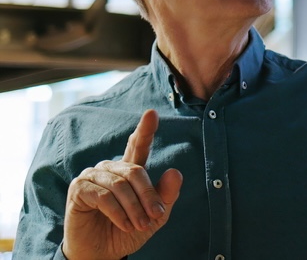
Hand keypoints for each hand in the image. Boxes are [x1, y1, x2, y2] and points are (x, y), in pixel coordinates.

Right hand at [62, 109, 182, 259]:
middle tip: (155, 217)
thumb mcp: (154, 216)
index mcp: (129, 169)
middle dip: (148, 196)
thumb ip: (166, 195)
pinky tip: (124, 225)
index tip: (151, 113)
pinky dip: (118, 213)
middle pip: (136, 171)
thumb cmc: (127, 232)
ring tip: (140, 225)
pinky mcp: (79, 189)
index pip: (138, 145)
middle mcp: (110, 167)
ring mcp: (92, 176)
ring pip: (121, 185)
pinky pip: (104, 196)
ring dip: (134, 208)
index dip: (145, 129)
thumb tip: (176, 171)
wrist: (102, 254)